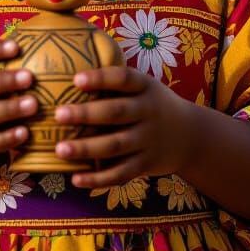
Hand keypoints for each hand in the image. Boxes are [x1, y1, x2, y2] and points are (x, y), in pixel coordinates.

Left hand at [53, 66, 196, 187]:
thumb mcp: (144, 86)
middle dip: (86, 114)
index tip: (75, 79)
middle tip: (58, 114)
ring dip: (86, 148)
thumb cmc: (152, 104)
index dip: (101, 78)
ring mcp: (148, 140)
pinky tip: (76, 179)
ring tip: (60, 149)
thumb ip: (116, 82)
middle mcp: (148, 112)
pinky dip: (98, 179)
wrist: (191, 136)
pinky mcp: (146, 164)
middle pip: (116, 112)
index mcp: (146, 87)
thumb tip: (70, 71)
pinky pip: (121, 173)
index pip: (124, 79)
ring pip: (115, 145)